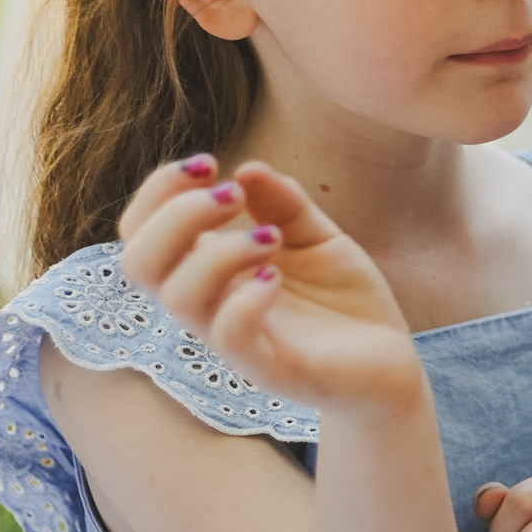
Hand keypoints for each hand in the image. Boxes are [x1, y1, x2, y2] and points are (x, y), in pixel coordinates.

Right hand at [117, 155, 422, 419]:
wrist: (392, 363)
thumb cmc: (343, 302)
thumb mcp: (317, 238)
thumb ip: (284, 204)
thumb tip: (247, 169)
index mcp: (209, 270)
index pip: (141, 232)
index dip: (158, 190)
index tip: (210, 164)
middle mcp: (209, 304)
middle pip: (138, 262)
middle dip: (174, 214)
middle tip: (232, 197)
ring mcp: (234, 339)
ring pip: (179, 297)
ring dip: (220, 252)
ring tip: (273, 238)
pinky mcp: (269, 368)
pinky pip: (230, 337)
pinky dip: (246, 298)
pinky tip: (277, 276)